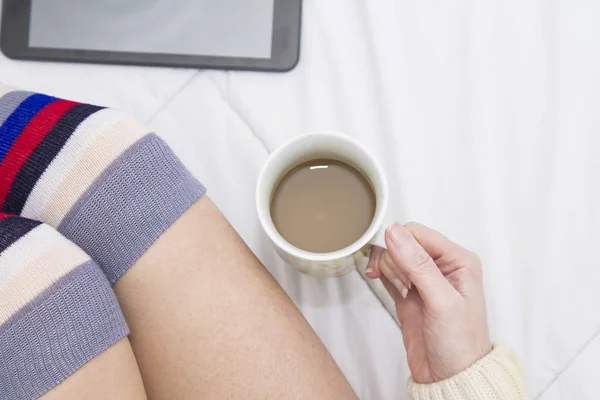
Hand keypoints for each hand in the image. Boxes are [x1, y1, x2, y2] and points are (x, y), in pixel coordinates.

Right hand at [366, 222, 491, 383]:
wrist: (450, 378)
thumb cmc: (460, 344)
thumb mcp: (442, 301)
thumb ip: (418, 264)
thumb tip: (396, 233)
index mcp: (459, 261)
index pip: (419, 233)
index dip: (399, 241)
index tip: (386, 256)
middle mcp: (442, 267)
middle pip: (403, 243)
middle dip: (392, 258)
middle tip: (400, 283)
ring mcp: (423, 281)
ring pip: (393, 257)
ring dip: (387, 268)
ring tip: (398, 289)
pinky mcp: (408, 294)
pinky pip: (388, 273)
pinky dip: (381, 274)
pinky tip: (378, 279)